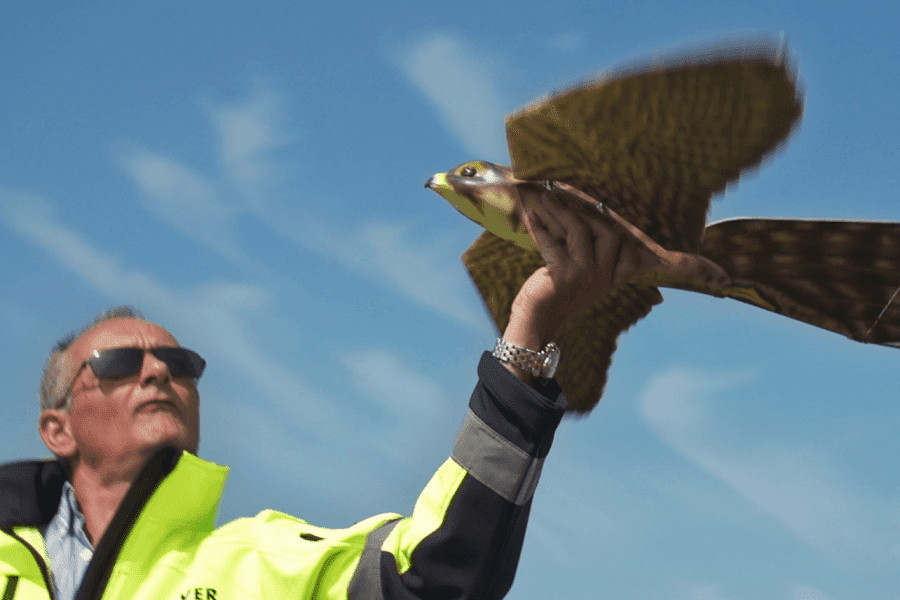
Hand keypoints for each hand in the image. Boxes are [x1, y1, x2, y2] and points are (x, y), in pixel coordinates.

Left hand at [501, 187, 643, 379]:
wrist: (538, 323)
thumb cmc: (557, 296)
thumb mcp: (581, 278)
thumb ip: (588, 255)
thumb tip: (577, 217)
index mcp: (611, 279)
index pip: (630, 251)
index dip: (619, 229)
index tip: (601, 211)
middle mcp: (602, 277)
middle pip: (609, 234)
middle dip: (587, 212)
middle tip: (565, 199)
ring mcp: (584, 275)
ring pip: (579, 231)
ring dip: (560, 211)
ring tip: (546, 199)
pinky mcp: (562, 275)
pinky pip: (551, 242)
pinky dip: (539, 227)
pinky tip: (531, 217)